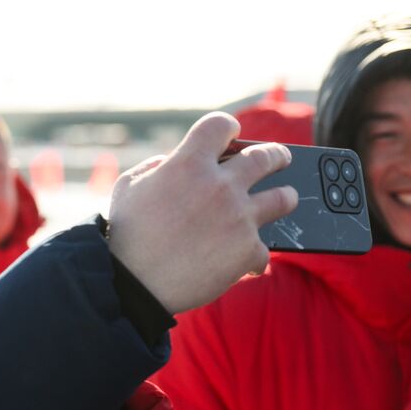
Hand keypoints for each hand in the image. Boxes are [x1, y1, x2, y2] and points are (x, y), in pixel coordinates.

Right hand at [106, 112, 296, 313]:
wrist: (133, 284)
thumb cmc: (126, 235)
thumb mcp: (129, 187)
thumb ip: (156, 167)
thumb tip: (172, 163)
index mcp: (188, 163)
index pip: (221, 125)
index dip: (228, 129)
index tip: (232, 136)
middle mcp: (220, 185)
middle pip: (266, 157)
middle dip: (276, 155)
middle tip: (279, 159)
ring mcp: (239, 217)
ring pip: (283, 197)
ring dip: (284, 196)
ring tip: (284, 198)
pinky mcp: (247, 250)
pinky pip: (264, 248)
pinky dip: (254, 255)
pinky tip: (247, 261)